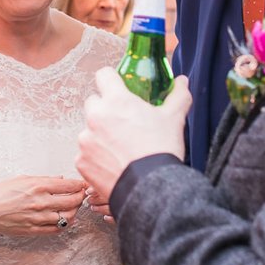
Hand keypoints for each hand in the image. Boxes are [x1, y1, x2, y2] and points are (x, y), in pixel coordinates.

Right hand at [0, 176, 88, 237]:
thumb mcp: (22, 179)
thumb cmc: (0, 193)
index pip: (69, 186)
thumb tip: (61, 180)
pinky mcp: (35, 230)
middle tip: (81, 195)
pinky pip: (57, 230)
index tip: (84, 185)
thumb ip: (44, 180)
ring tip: (72, 207)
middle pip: (72, 202)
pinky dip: (64, 225)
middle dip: (80, 198)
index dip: (80, 185)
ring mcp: (39, 218)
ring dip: (74, 212)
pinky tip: (63, 219)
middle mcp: (41, 202)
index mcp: (38, 186)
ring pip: (68, 217)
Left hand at [76, 69, 190, 211]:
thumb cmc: (161, 149)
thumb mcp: (174, 119)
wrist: (150, 188)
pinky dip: (96, 156)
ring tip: (121, 148)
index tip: (118, 87)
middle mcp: (95, 116)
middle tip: (123, 123)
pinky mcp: (81, 160)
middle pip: (94, 102)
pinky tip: (114, 163)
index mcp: (116, 101)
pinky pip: (86, 153)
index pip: (103, 75)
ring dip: (100, 134)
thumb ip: (178, 95)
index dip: (111, 80)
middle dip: (106, 109)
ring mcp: (85, 139)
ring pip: (89, 129)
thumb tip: (182, 81)